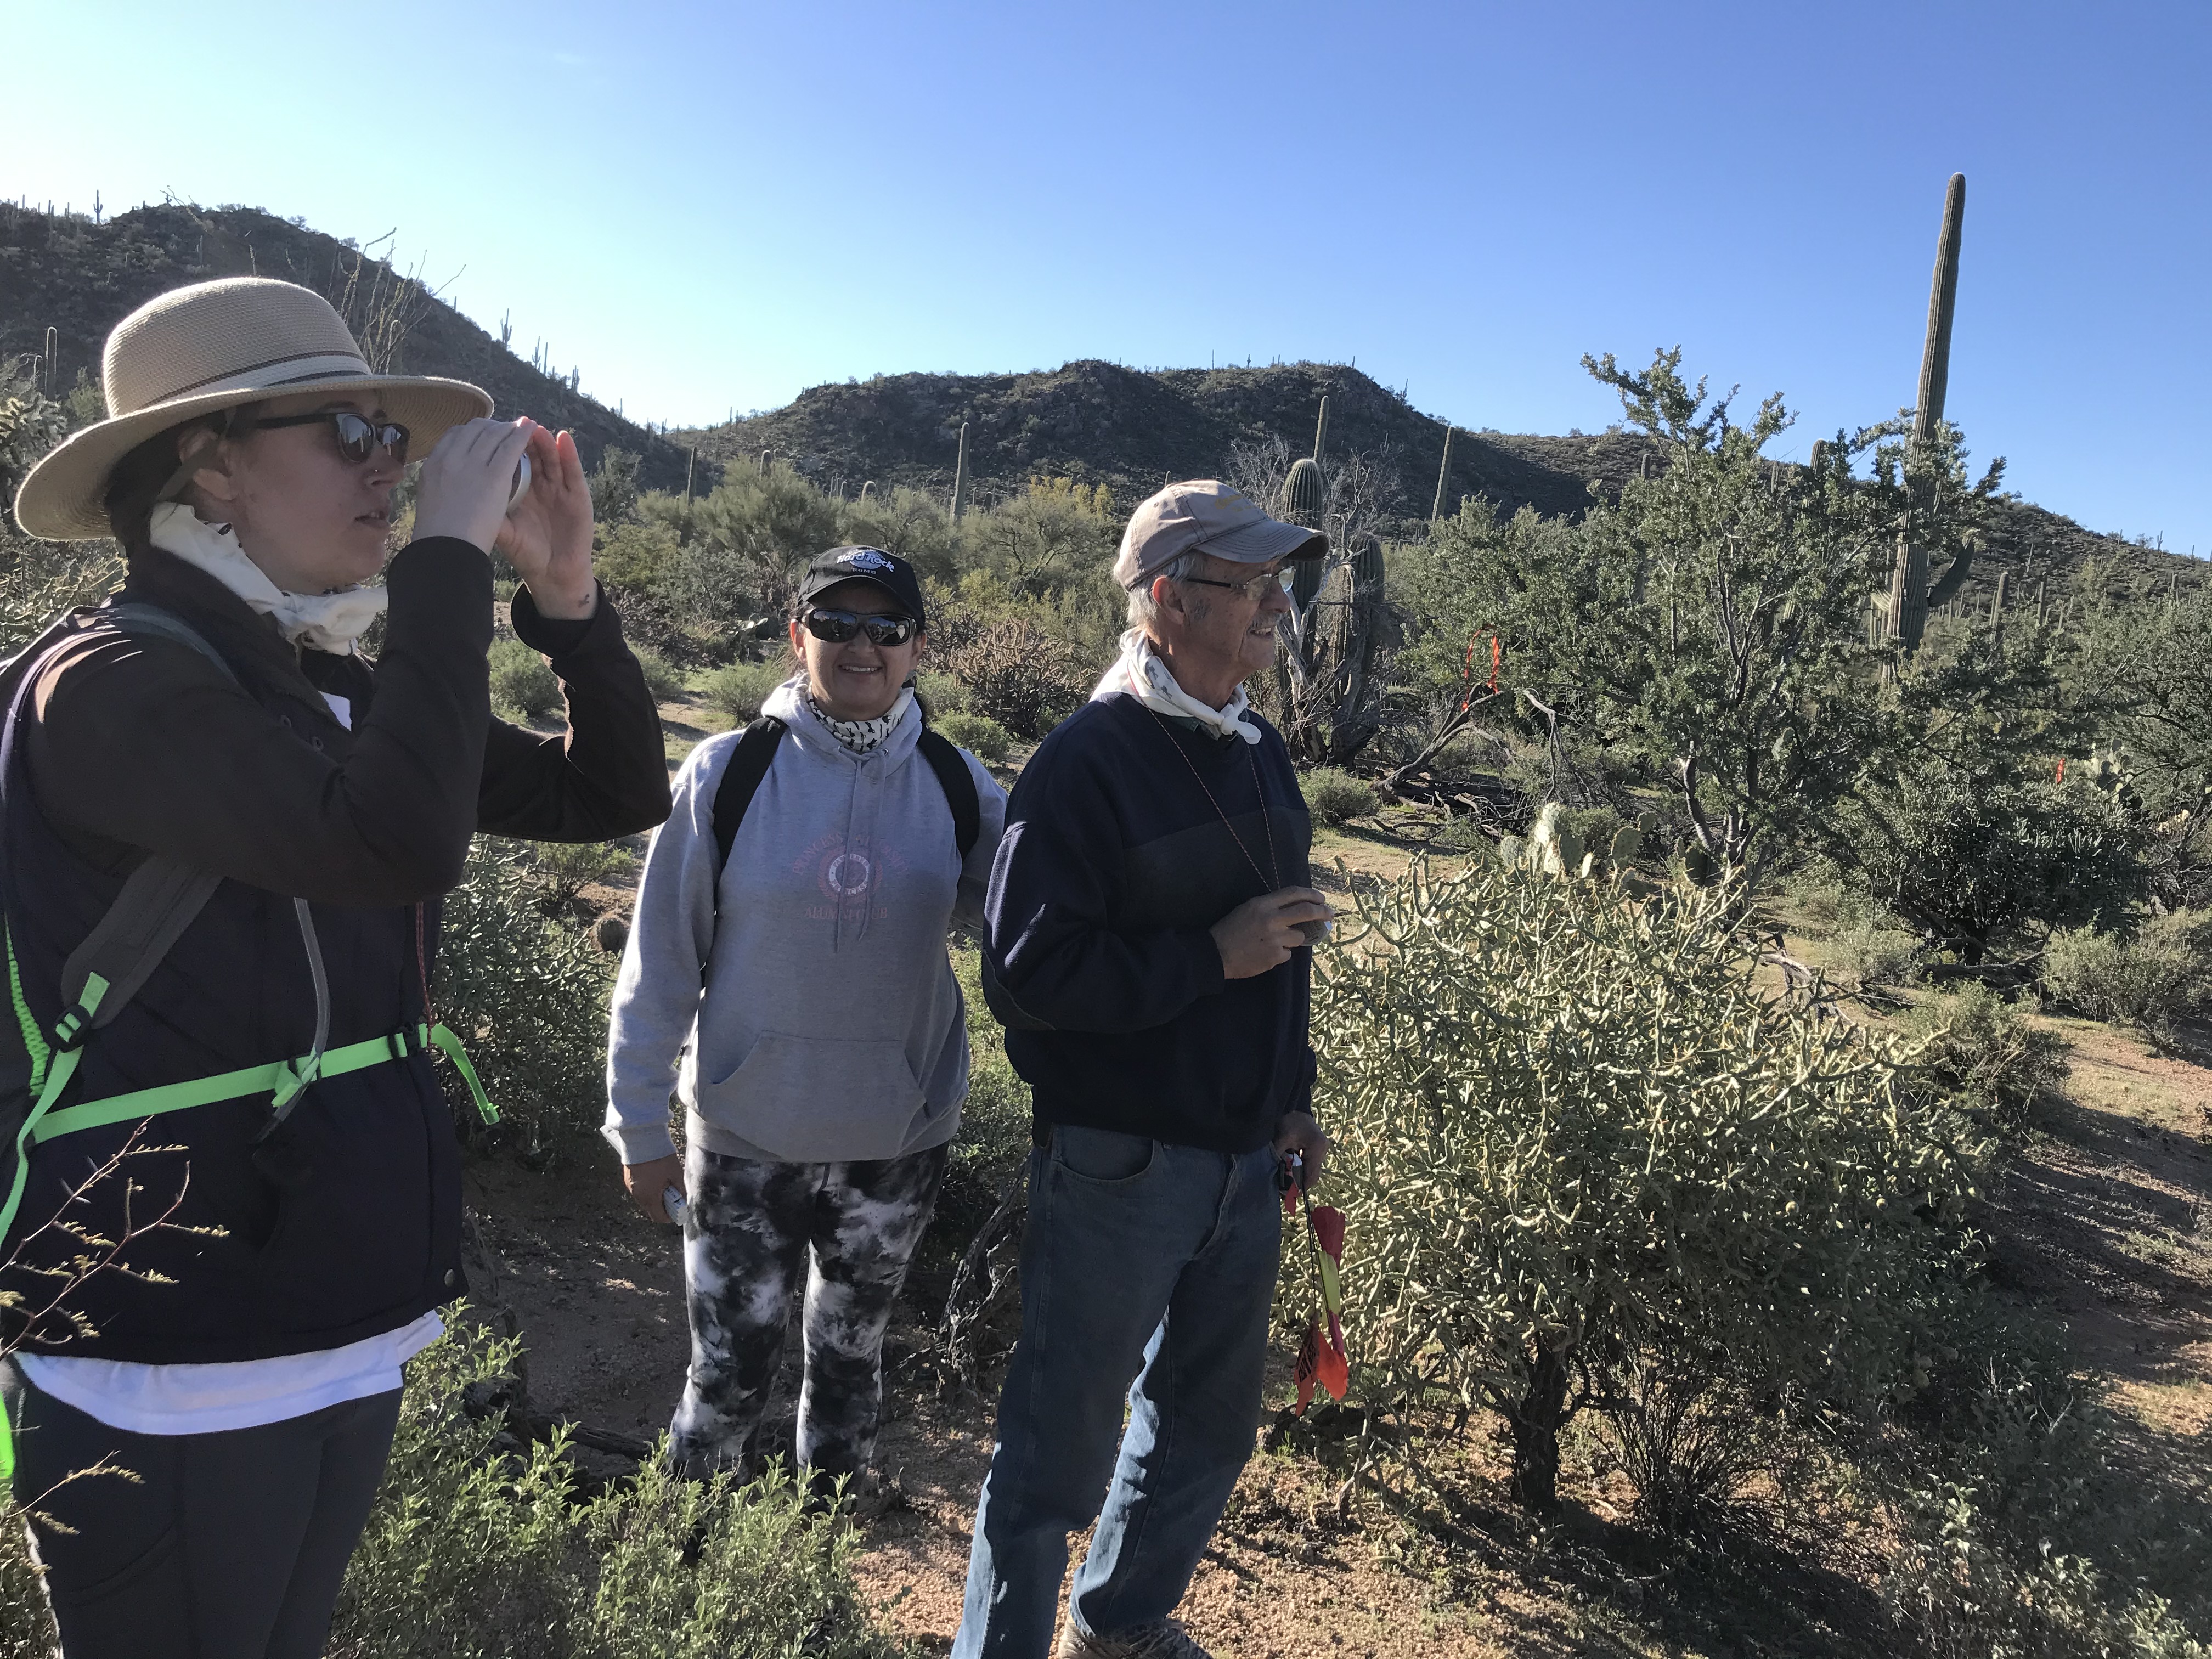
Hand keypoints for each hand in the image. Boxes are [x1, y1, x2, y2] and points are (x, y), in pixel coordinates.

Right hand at [414, 416, 536, 557]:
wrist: (446, 550)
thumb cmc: (438, 535)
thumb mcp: (430, 499)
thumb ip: (440, 483)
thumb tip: (444, 480)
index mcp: (433, 463)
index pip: (454, 435)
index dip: (472, 432)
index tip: (484, 436)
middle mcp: (451, 457)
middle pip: (475, 429)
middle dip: (493, 426)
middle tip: (506, 429)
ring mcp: (472, 464)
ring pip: (493, 433)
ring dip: (508, 427)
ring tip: (521, 426)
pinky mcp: (495, 475)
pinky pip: (511, 446)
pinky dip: (522, 434)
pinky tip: (531, 428)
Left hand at [497, 426, 597, 620]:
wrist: (552, 573)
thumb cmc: (526, 552)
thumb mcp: (502, 530)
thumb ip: (487, 511)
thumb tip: (459, 491)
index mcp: (521, 491)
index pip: (512, 462)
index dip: (503, 446)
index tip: (491, 430)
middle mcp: (541, 485)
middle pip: (532, 455)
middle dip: (523, 439)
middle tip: (513, 424)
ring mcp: (561, 489)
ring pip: (552, 459)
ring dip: (544, 442)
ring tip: (535, 428)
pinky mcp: (579, 496)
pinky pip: (573, 472)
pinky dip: (569, 454)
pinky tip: (563, 438)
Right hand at [622, 1153, 684, 1223]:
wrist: (642, 1138)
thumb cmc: (660, 1157)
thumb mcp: (676, 1174)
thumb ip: (681, 1190)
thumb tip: (684, 1199)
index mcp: (649, 1197)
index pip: (659, 1217)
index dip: (670, 1216)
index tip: (678, 1209)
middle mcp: (637, 1195)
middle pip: (652, 1209)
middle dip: (664, 1205)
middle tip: (674, 1193)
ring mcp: (630, 1187)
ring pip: (645, 1199)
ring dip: (656, 1196)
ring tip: (665, 1182)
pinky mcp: (627, 1179)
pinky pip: (639, 1190)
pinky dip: (648, 1188)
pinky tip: (655, 1177)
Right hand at [1210, 886, 1331, 978]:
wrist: (1216, 954)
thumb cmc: (1229, 929)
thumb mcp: (1247, 909)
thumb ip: (1269, 907)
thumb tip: (1294, 907)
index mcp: (1263, 904)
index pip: (1294, 893)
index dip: (1311, 894)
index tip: (1321, 898)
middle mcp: (1271, 919)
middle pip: (1306, 912)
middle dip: (1322, 912)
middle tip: (1330, 914)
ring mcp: (1275, 939)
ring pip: (1299, 937)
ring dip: (1293, 938)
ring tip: (1275, 942)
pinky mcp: (1275, 956)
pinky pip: (1287, 953)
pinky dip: (1280, 953)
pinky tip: (1265, 953)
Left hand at [1274, 1111, 1328, 1190]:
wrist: (1292, 1104)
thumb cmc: (1288, 1120)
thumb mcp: (1281, 1139)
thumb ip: (1279, 1158)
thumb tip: (1277, 1178)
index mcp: (1317, 1148)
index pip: (1311, 1176)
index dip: (1299, 1187)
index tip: (1287, 1195)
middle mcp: (1323, 1149)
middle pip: (1312, 1174)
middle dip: (1298, 1182)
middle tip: (1284, 1189)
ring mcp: (1321, 1148)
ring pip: (1311, 1169)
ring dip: (1299, 1174)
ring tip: (1284, 1179)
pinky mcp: (1316, 1146)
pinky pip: (1309, 1161)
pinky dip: (1299, 1166)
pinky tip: (1288, 1167)